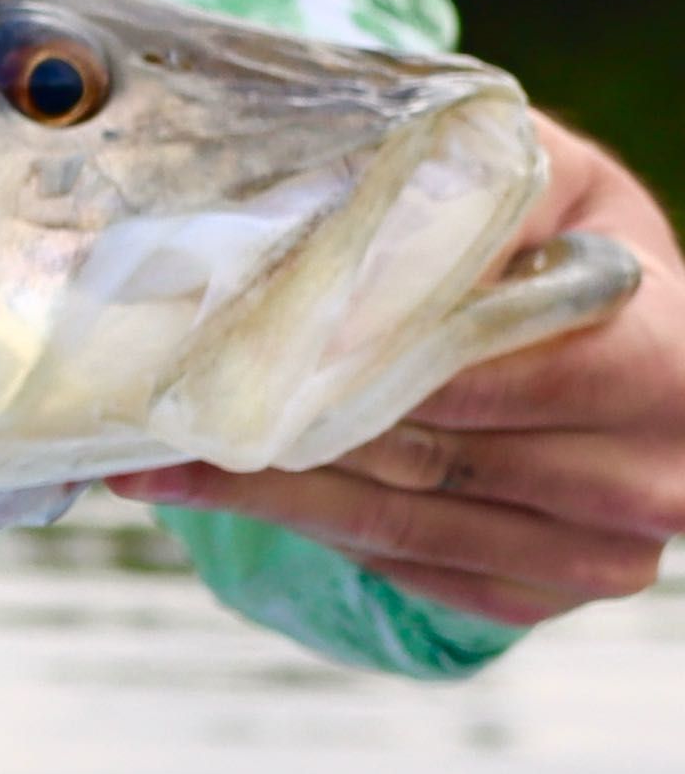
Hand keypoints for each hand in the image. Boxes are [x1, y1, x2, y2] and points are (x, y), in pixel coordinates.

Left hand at [125, 115, 684, 628]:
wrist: (631, 334)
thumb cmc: (570, 241)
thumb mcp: (541, 179)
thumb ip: (462, 185)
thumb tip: (338, 220)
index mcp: (663, 364)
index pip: (485, 370)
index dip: (355, 352)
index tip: (237, 342)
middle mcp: (645, 476)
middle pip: (425, 453)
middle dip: (280, 422)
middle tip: (152, 400)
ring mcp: (594, 553)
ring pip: (395, 519)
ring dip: (258, 488)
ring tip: (142, 453)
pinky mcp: (534, 595)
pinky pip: (398, 561)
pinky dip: (294, 521)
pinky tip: (201, 485)